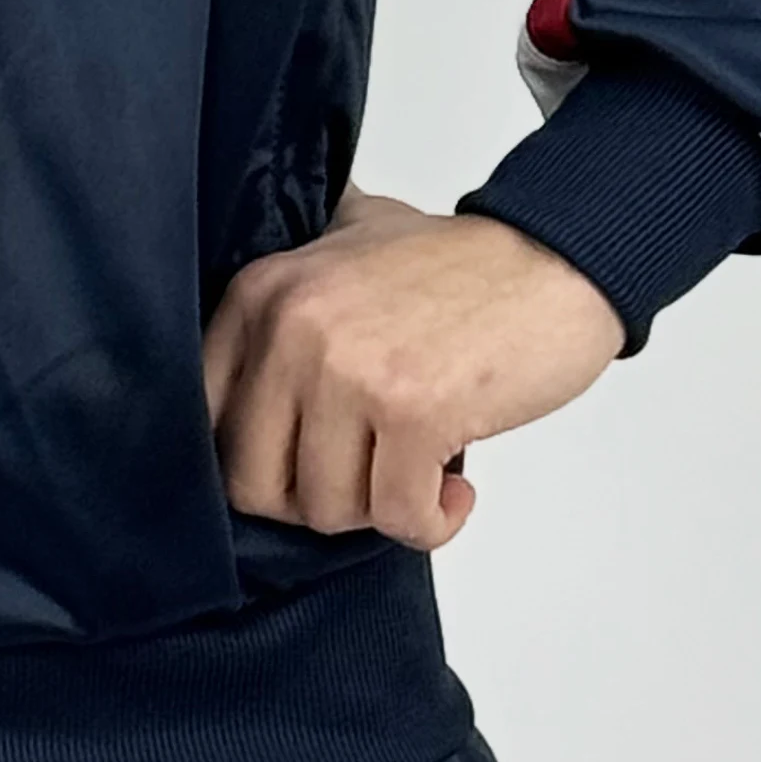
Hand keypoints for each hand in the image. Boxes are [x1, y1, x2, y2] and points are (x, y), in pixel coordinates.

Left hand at [200, 185, 624, 552]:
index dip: (256, 459)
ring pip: (326, 509)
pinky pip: (398, 519)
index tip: (305, 459)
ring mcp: (351, 374)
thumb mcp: (348, 237)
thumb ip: (291, 282)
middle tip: (364, 478)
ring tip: (415, 470)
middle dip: (312, 500)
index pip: (205, 420)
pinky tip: (454, 489)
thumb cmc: (457, 262)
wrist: (555, 258)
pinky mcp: (415, 415)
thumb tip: (238, 357)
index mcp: (261, 294)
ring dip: (378, 510)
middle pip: (254, 483)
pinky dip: (431, 524)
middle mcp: (291, 331)